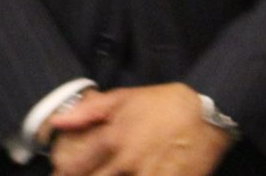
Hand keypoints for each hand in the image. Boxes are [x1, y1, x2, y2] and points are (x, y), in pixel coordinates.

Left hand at [47, 83, 233, 175]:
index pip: (77, 166)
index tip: (59, 174)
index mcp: (114, 138)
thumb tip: (57, 121)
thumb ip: (89, 110)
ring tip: (119, 175)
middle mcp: (127, 161)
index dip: (63, 173)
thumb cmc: (163, 104)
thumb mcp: (125, 97)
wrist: (208, 114)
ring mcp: (150, 175)